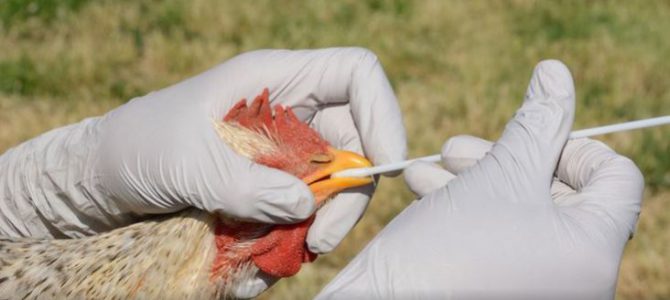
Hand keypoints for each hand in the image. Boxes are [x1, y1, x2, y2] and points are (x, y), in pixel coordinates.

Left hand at [0, 48, 404, 247]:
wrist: (108, 177)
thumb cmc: (141, 147)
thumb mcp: (189, 163)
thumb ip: (247, 185)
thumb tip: (305, 205)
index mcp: (276, 79)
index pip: (356, 76)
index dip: (382, 113)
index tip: (382, 166)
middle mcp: (290, 112)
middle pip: (355, 140)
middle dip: (350, 191)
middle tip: (321, 237)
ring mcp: (284, 150)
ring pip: (335, 182)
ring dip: (324, 221)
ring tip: (291, 252)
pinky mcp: (274, 185)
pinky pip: (307, 208)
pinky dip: (299, 233)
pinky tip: (270, 254)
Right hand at [317, 60, 642, 298]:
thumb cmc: (446, 249)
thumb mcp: (500, 172)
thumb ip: (539, 121)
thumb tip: (556, 73)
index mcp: (593, 251)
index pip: (616, 178)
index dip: (574, 143)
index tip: (528, 136)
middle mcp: (576, 275)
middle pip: (562, 191)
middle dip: (506, 157)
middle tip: (459, 149)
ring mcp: (539, 283)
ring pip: (523, 209)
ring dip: (477, 175)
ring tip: (433, 164)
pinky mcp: (504, 283)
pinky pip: (501, 234)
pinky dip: (468, 205)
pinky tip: (425, 186)